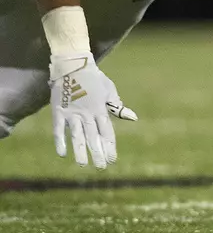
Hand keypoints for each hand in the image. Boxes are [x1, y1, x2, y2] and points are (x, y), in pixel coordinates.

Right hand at [49, 53, 136, 168]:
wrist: (74, 66)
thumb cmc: (94, 79)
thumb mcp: (109, 91)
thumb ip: (118, 107)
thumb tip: (133, 118)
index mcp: (101, 110)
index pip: (107, 132)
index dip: (110, 146)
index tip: (113, 159)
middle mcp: (87, 114)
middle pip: (93, 137)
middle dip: (97, 153)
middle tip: (101, 167)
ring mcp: (72, 114)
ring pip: (77, 136)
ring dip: (80, 151)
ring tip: (83, 165)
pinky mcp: (58, 112)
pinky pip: (59, 130)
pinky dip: (60, 141)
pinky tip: (62, 154)